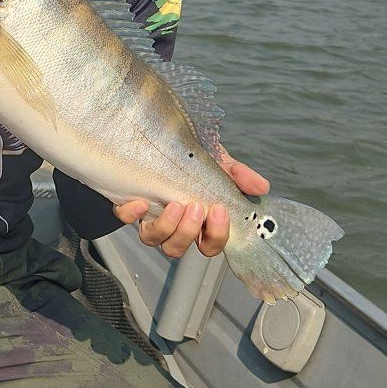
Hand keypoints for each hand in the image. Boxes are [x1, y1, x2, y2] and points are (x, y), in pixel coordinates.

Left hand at [113, 150, 270, 259]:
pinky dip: (131, 214)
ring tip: (174, 204)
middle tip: (196, 207)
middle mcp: (172, 225)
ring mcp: (149, 217)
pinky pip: (125, 219)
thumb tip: (261, 187)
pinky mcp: (128, 205)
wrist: (163, 138)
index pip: (209, 245)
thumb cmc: (194, 158)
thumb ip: (238, 175)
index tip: (220, 212)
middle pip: (177, 249)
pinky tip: (140, 201)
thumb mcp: (219, 163)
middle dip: (188, 232)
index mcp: (198, 221)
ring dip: (165, 226)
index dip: (216, 236)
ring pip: (153, 240)